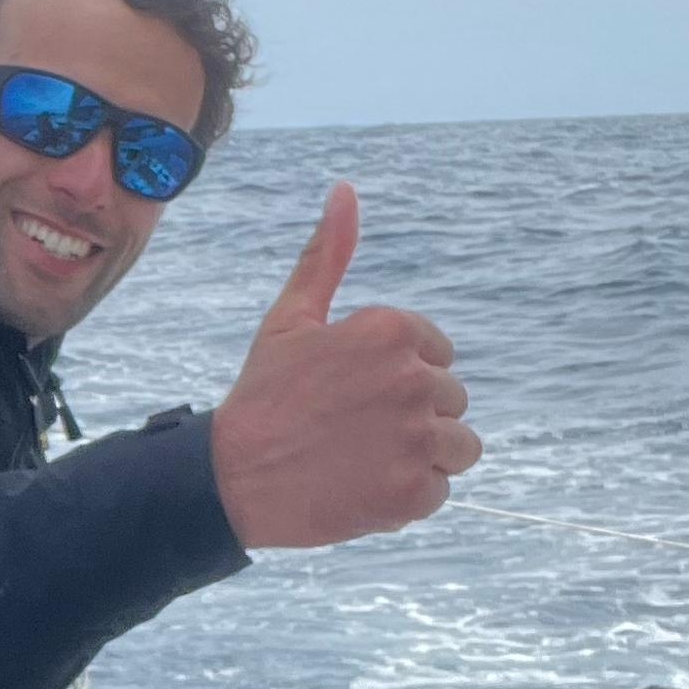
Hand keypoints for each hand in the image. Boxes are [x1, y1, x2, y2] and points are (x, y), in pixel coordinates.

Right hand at [208, 182, 480, 550]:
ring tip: (366, 462)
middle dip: (413, 419)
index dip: (398, 378)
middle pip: (452, 401)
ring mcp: (417, 438)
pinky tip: (362, 489)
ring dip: (422, 459)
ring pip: (459, 447)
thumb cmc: (262, 397)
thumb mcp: (291, 318)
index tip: (355, 396)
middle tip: (353, 433)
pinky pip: (441, 490)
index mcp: (390, 331)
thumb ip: (327, 256)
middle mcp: (413, 378)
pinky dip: (407, 497)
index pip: (439, 355)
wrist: (229, 480)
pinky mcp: (415, 491)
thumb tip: (346, 190)